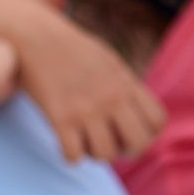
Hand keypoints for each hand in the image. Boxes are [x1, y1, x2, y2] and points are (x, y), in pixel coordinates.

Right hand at [9, 10, 166, 162]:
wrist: (36, 38)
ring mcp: (86, 110)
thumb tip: (132, 108)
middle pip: (139, 144)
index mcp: (126, 83)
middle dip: (126, 150)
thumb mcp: (108, 62)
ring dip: (95, 154)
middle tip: (110, 142)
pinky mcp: (59, 119)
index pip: (156, 121)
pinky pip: (73, 156)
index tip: (129, 131)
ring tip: (85, 142)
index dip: (147, 133)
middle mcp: (111, 98)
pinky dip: (70, 156)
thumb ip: (124, 85)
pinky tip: (66, 143)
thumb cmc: (70, 49)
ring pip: (105, 154)